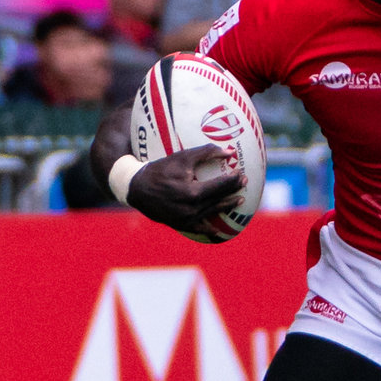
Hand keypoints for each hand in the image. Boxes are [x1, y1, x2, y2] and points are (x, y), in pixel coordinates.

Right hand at [125, 143, 244, 240]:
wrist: (136, 189)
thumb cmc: (160, 169)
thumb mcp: (182, 157)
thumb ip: (206, 153)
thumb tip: (230, 152)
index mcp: (192, 192)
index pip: (220, 186)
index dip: (233, 180)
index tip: (241, 174)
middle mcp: (191, 208)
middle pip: (219, 199)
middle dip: (233, 191)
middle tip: (244, 184)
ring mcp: (187, 219)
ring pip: (212, 213)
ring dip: (227, 206)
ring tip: (237, 200)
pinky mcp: (181, 225)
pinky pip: (200, 228)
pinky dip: (210, 229)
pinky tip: (220, 229)